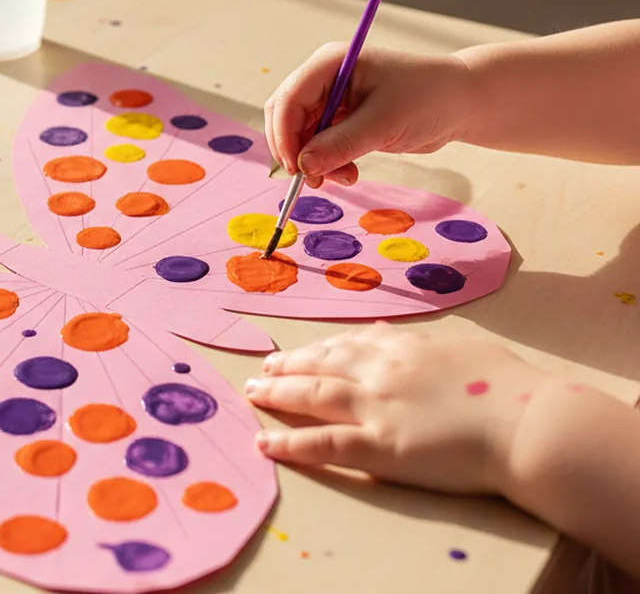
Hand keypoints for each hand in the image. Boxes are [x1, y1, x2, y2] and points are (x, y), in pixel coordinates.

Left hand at [245, 323, 549, 493]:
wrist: (530, 423)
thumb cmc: (513, 390)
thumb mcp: (466, 349)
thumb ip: (425, 344)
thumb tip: (395, 337)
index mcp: (407, 347)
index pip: (350, 345)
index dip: (320, 349)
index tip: (299, 353)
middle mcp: (382, 371)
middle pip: (322, 364)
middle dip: (288, 366)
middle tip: (262, 371)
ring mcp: (377, 407)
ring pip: (313, 395)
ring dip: (277, 395)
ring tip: (254, 395)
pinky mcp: (379, 446)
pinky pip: (324, 443)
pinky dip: (291, 444)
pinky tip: (266, 444)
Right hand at [263, 45, 473, 186]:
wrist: (461, 102)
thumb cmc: (429, 98)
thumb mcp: (384, 123)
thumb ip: (341, 144)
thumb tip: (304, 166)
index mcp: (330, 64)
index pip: (288, 99)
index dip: (285, 135)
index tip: (297, 168)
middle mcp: (325, 78)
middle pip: (286, 117)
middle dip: (296, 150)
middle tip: (315, 180)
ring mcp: (332, 99)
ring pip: (301, 135)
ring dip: (314, 160)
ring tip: (344, 177)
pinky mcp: (342, 118)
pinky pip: (319, 144)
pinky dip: (327, 162)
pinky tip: (349, 172)